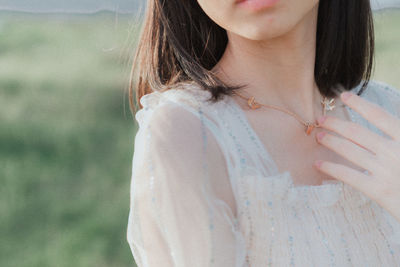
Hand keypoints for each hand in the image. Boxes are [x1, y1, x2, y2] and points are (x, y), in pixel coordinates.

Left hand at [313, 91, 399, 221]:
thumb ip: (397, 132)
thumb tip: (388, 119)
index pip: (379, 115)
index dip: (360, 104)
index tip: (344, 96)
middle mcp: (395, 152)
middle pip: (357, 132)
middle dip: (336, 124)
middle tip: (321, 118)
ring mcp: (385, 171)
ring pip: (350, 151)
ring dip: (331, 141)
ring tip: (319, 135)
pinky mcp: (378, 190)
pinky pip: (349, 176)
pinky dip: (331, 168)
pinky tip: (319, 164)